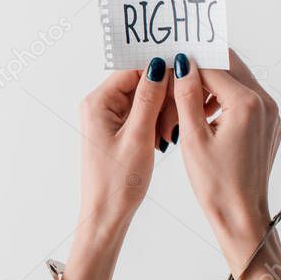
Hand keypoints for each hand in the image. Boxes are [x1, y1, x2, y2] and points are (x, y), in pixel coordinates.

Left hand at [63, 58, 169, 279]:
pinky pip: (141, 115)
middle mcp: (98, 105)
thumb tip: (159, 65)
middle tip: (175, 120)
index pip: (132, 69)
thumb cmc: (117, 182)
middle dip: (162, 97)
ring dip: (161, 112)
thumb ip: (149, 99)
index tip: (183, 83)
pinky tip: (162, 140)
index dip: (160, 74)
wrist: (106, 214)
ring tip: (167, 136)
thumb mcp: (138, 137)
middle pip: (139, 82)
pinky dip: (155, 123)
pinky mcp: (115, 130)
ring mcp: (106, 118)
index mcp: (97, 102)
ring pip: (144, 99)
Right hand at [171, 50, 280, 279]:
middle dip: (202, 67)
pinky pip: (245, 99)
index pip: (214, 65)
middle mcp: (265, 103)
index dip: (189, 62)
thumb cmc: (216, 183)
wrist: (242, 214)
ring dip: (212, 83)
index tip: (169, 61)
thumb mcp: (193, 137)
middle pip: (230, 65)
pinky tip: (204, 116)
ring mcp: (270, 114)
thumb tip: (182, 65)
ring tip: (186, 101)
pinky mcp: (269, 124)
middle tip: (176, 74)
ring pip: (238, 81)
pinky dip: (224, 99)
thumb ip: (188, 95)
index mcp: (246, 103)